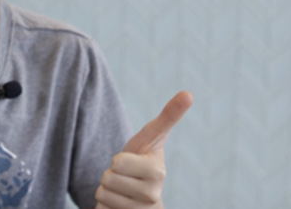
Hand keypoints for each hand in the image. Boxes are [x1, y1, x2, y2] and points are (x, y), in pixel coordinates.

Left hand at [94, 91, 193, 208]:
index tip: (132, 161)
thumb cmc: (144, 159)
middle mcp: (152, 197)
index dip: (118, 160)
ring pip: (101, 196)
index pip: (117, 163)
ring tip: (122, 190)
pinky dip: (103, 207)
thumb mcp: (153, 136)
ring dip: (106, 191)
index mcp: (158, 172)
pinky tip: (117, 205)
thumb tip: (188, 93)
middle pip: (107, 180)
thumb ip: (169, 115)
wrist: (142, 196)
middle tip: (125, 176)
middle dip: (110, 175)